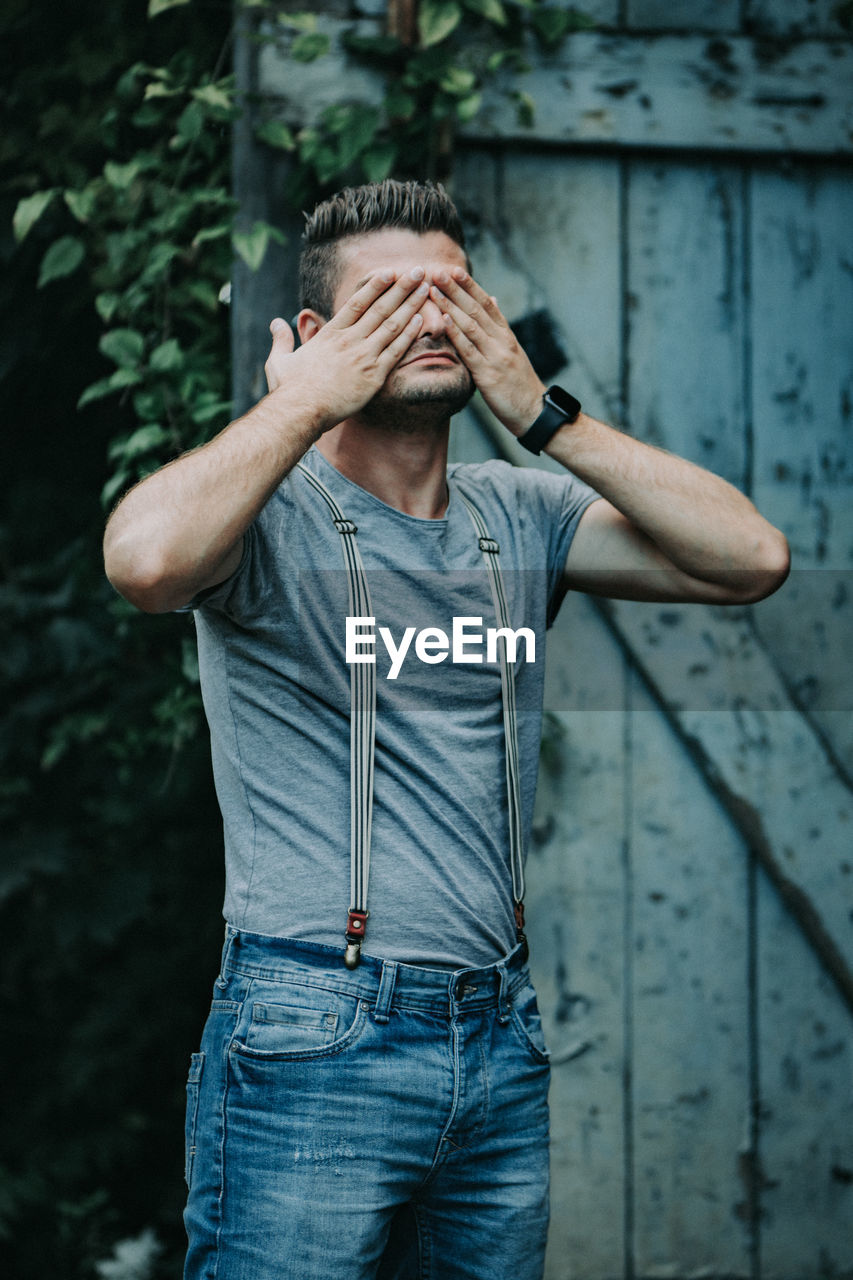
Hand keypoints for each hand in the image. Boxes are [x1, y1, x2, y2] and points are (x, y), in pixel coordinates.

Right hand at [264, 269, 430, 427]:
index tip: (390, 272)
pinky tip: (421, 321)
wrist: (301, 412)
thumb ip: (282, 339)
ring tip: (425, 289)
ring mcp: (364, 357)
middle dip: (401, 288)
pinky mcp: (374, 377)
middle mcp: (350, 341)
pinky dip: (409, 335)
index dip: (375, 286)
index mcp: (330, 334)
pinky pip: (396, 352)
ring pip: (392, 325)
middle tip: (417, 271)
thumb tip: (275, 323)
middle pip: (380, 308)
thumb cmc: (289, 390)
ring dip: (410, 305)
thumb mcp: (279, 360)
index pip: (357, 303)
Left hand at [429, 269, 545, 435]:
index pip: (487, 305)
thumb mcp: (512, 353)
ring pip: (471, 325)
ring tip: (435, 290)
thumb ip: (499, 328)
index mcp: (506, 336)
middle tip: (439, 271)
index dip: (471, 286)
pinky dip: (456, 333)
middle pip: (477, 309)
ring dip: (451, 306)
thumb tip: (492, 299)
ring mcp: (495, 356)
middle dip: (457, 289)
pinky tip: (444, 320)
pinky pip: (469, 350)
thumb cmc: (520, 385)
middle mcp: (502, 341)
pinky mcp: (488, 374)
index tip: (455, 270)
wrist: (535, 412)